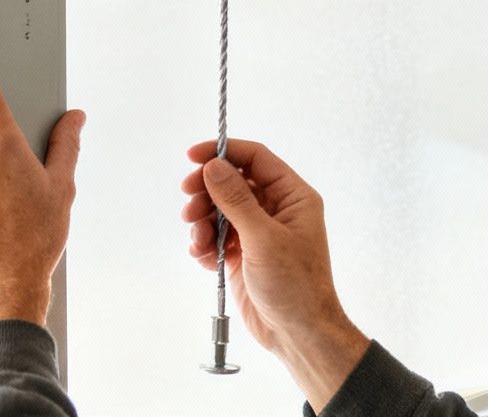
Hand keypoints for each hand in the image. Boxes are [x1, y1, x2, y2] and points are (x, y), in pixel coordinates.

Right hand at [181, 139, 370, 408]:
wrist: (298, 334)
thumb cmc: (295, 286)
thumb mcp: (264, 238)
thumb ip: (237, 200)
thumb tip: (214, 166)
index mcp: (292, 197)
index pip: (255, 159)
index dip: (224, 152)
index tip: (193, 156)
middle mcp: (276, 210)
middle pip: (233, 182)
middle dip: (207, 191)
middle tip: (189, 203)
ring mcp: (258, 232)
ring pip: (221, 210)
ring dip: (203, 221)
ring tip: (199, 240)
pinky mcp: (244, 254)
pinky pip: (217, 236)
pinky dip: (205, 243)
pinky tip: (203, 256)